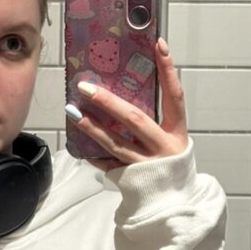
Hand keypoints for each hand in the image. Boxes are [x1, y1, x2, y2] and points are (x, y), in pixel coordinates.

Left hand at [66, 38, 187, 170]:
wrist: (174, 203)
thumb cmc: (171, 165)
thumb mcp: (173, 140)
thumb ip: (158, 118)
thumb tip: (129, 91)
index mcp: (176, 133)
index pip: (174, 97)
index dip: (168, 71)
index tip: (159, 46)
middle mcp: (162, 148)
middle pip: (135, 120)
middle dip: (109, 102)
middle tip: (86, 87)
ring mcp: (144, 165)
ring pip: (115, 143)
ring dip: (92, 127)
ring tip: (73, 112)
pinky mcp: (129, 179)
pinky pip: (107, 164)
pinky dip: (92, 153)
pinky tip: (77, 142)